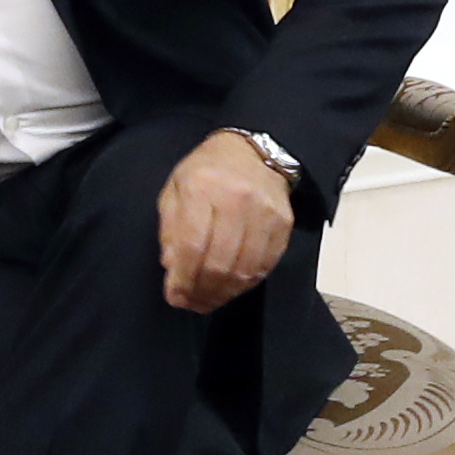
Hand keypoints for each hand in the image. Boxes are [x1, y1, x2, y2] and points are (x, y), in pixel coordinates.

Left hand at [156, 132, 295, 312]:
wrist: (254, 151)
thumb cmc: (205, 173)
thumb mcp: (175, 191)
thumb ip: (170, 229)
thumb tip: (172, 268)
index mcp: (202, 188)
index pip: (192, 245)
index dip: (182, 278)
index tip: (174, 296)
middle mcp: (237, 200)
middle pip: (220, 262)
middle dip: (202, 290)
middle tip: (190, 303)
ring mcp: (265, 212)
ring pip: (245, 268)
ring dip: (224, 293)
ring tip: (208, 301)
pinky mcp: (284, 223)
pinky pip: (266, 264)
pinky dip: (247, 283)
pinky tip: (231, 288)